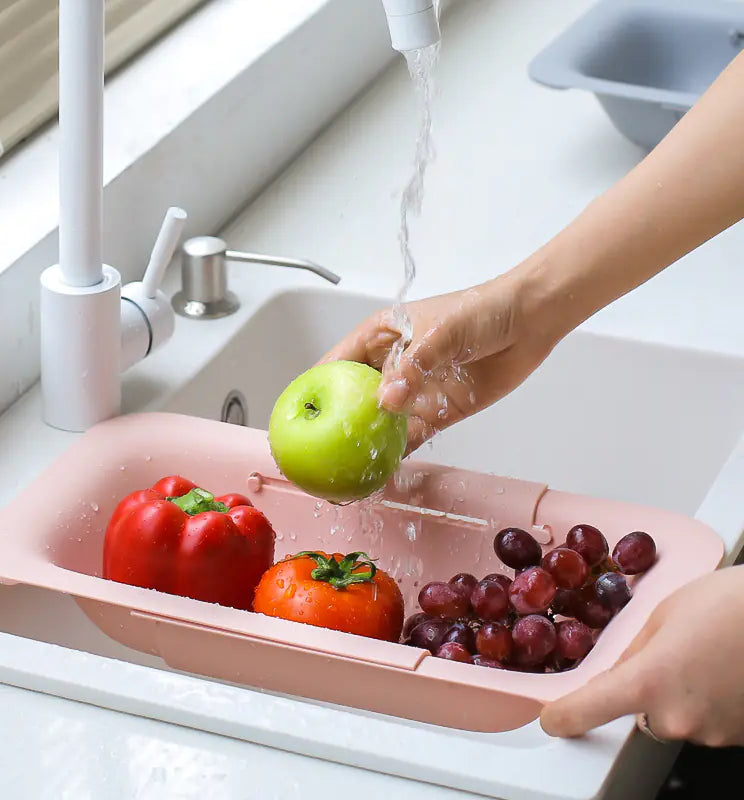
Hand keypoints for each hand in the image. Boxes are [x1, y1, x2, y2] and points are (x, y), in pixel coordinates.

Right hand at [320, 273, 561, 452]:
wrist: (529, 323)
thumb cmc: (482, 310)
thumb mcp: (443, 332)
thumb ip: (413, 365)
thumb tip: (386, 402)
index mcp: (382, 336)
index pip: (336, 362)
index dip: (314, 386)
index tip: (297, 413)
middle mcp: (392, 366)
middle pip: (352, 398)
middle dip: (334, 423)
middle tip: (316, 451)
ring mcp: (414, 391)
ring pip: (379, 422)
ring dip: (363, 443)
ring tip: (342, 470)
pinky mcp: (437, 411)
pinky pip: (410, 437)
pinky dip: (396, 454)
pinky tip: (381, 471)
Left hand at [540, 565, 743, 745]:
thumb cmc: (732, 605)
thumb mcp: (666, 613)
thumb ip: (636, 647)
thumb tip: (620, 667)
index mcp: (649, 680)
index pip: (589, 708)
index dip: (565, 716)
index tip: (552, 720)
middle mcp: (678, 716)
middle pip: (641, 709)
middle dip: (648, 684)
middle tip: (675, 649)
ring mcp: (713, 732)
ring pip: (677, 715)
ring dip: (683, 692)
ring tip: (710, 654)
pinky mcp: (740, 737)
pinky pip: (708, 720)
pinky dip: (710, 700)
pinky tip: (727, 670)